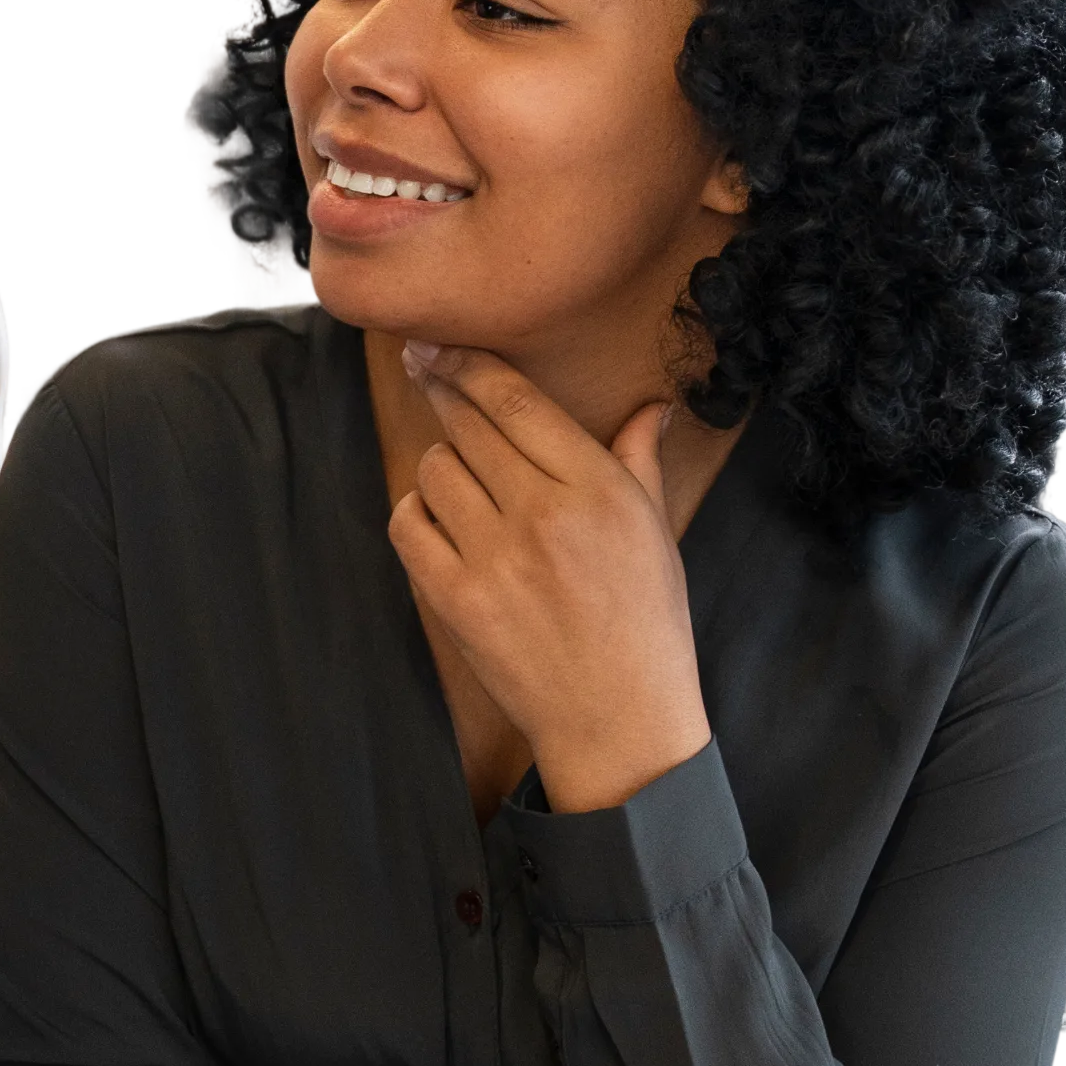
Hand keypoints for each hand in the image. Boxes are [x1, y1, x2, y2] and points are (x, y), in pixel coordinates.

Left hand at [390, 345, 708, 814]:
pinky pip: (409, 527)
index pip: (517, 404)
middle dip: (441, 391)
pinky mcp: (455, 600)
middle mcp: (542, 514)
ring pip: (435, 470)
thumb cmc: (647, 624)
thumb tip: (652, 405)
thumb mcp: (656, 533)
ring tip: (459, 475)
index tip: (439, 346)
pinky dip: (414, 513)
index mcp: (597, 489)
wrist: (619, 720)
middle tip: (426, 373)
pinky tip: (436, 519)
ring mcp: (493, 559)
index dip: (469, 366)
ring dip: (440, 462)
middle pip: (467, 426)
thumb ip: (639, 460)